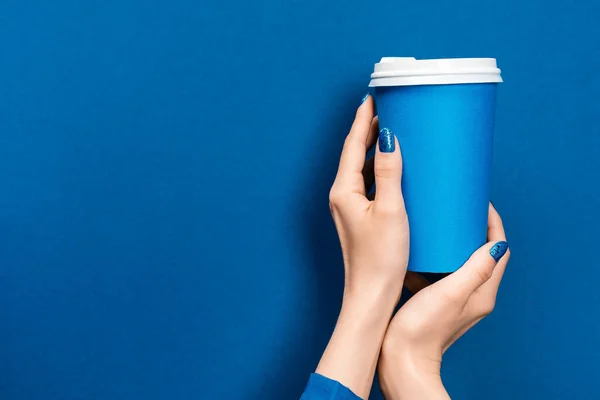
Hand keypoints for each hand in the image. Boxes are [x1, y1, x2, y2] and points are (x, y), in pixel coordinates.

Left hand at [314, 94, 408, 397]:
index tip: (373, 97)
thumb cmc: (380, 259)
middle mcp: (342, 196)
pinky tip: (398, 169)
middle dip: (369, 129)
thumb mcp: (390, 210)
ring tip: (395, 131)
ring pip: (362, 168)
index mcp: (343, 190)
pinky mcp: (361, 218)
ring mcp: (350, 207)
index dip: (363, 119)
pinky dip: (381, 169)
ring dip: (375, 149)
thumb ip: (388, 172)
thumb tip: (387, 137)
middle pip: (354, 153)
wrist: (372, 296)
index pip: (352, 144)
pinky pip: (369, 183)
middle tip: (388, 107)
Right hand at [378, 204, 509, 399]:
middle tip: (458, 208)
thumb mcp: (451, 293)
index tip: (480, 203)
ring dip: (452, 243)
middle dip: (473, 229)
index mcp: (482, 292)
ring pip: (459, 262)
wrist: (400, 359)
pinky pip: (439, 273)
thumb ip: (475, 269)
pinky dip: (433, 259)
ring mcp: (454, 299)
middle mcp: (473, 295)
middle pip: (482, 254)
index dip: (493, 224)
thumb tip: (498, 244)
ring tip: (438, 224)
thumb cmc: (423, 328)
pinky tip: (417, 251)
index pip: (499, 250)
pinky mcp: (436, 302)